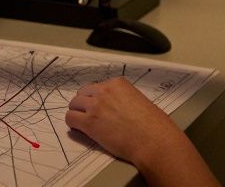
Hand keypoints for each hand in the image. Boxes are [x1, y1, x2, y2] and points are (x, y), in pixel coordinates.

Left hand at [65, 77, 194, 176]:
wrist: (153, 141)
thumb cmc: (154, 125)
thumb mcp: (140, 101)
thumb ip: (123, 99)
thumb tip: (116, 107)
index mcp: (117, 83)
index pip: (98, 87)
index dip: (98, 99)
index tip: (102, 109)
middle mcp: (104, 91)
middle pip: (83, 93)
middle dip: (85, 104)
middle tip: (92, 116)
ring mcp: (95, 106)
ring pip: (73, 104)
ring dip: (78, 113)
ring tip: (86, 124)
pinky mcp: (89, 123)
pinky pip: (70, 118)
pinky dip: (73, 124)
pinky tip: (81, 130)